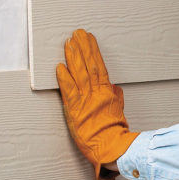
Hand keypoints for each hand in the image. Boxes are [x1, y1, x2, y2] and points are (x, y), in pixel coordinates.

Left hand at [56, 29, 138, 179]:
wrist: (111, 146)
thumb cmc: (115, 131)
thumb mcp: (119, 110)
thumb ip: (115, 97)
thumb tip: (114, 88)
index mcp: (107, 92)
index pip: (100, 67)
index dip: (93, 52)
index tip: (89, 39)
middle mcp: (96, 93)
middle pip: (89, 65)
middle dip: (83, 48)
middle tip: (78, 34)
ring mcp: (85, 100)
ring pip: (79, 74)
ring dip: (74, 57)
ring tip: (69, 43)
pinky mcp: (75, 110)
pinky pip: (69, 91)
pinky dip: (64, 78)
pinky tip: (60, 66)